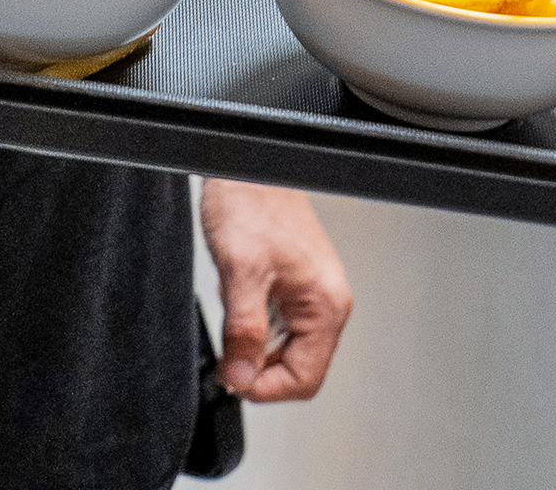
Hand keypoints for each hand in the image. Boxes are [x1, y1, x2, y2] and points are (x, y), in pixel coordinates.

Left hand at [198, 179, 351, 401]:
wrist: (248, 168)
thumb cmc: (252, 204)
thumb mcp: (241, 272)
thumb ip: (243, 331)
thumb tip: (240, 377)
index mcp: (325, 305)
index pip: (304, 379)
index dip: (264, 387)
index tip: (233, 376)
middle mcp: (326, 304)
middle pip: (297, 369)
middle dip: (257, 366)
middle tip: (228, 346)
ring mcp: (312, 297)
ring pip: (285, 350)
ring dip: (253, 344)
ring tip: (236, 309)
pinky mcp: (296, 288)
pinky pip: (277, 328)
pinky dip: (253, 326)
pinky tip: (241, 300)